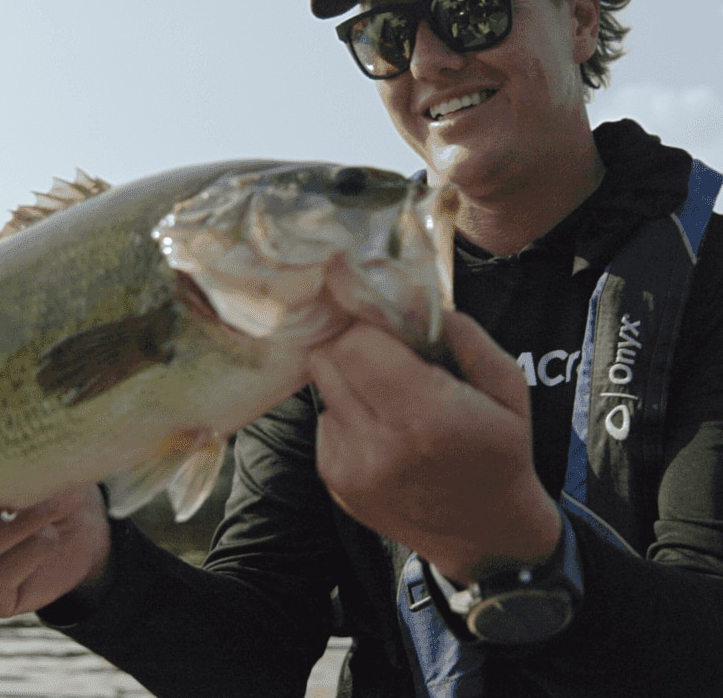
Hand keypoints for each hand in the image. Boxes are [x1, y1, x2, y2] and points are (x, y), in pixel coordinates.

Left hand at [311, 309, 560, 583]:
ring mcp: (352, 468)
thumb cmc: (501, 452)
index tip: (390, 327)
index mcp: (428, 417)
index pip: (357, 343)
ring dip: (349, 380)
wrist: (487, 536)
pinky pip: (325, 420)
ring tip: (389, 397)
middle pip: (329, 359)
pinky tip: (382, 430)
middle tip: (385, 355)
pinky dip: (347, 414)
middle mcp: (381, 446)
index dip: (371, 326)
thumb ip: (462, 335)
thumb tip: (411, 294)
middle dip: (354, 346)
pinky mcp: (335, 480)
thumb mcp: (506, 387)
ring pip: (323, 387)